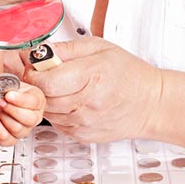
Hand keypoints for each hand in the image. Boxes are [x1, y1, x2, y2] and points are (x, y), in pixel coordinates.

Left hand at [0, 82, 45, 145]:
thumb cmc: (1, 91)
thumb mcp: (5, 82)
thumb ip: (6, 85)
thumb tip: (3, 89)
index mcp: (37, 101)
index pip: (34, 102)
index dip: (20, 100)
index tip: (8, 95)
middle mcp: (34, 117)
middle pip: (29, 119)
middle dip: (11, 109)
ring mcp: (24, 130)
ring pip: (17, 128)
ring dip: (2, 117)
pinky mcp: (11, 139)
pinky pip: (6, 138)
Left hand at [20, 37, 161, 143]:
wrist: (150, 103)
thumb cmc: (128, 73)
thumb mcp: (99, 47)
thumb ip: (65, 49)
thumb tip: (38, 52)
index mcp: (91, 76)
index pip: (45, 81)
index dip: (34, 73)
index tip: (37, 66)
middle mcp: (87, 103)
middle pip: (42, 98)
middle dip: (38, 85)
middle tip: (48, 74)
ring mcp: (84, 123)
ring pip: (47, 112)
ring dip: (48, 99)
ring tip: (64, 87)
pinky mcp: (82, 136)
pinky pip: (57, 123)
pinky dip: (59, 112)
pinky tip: (73, 101)